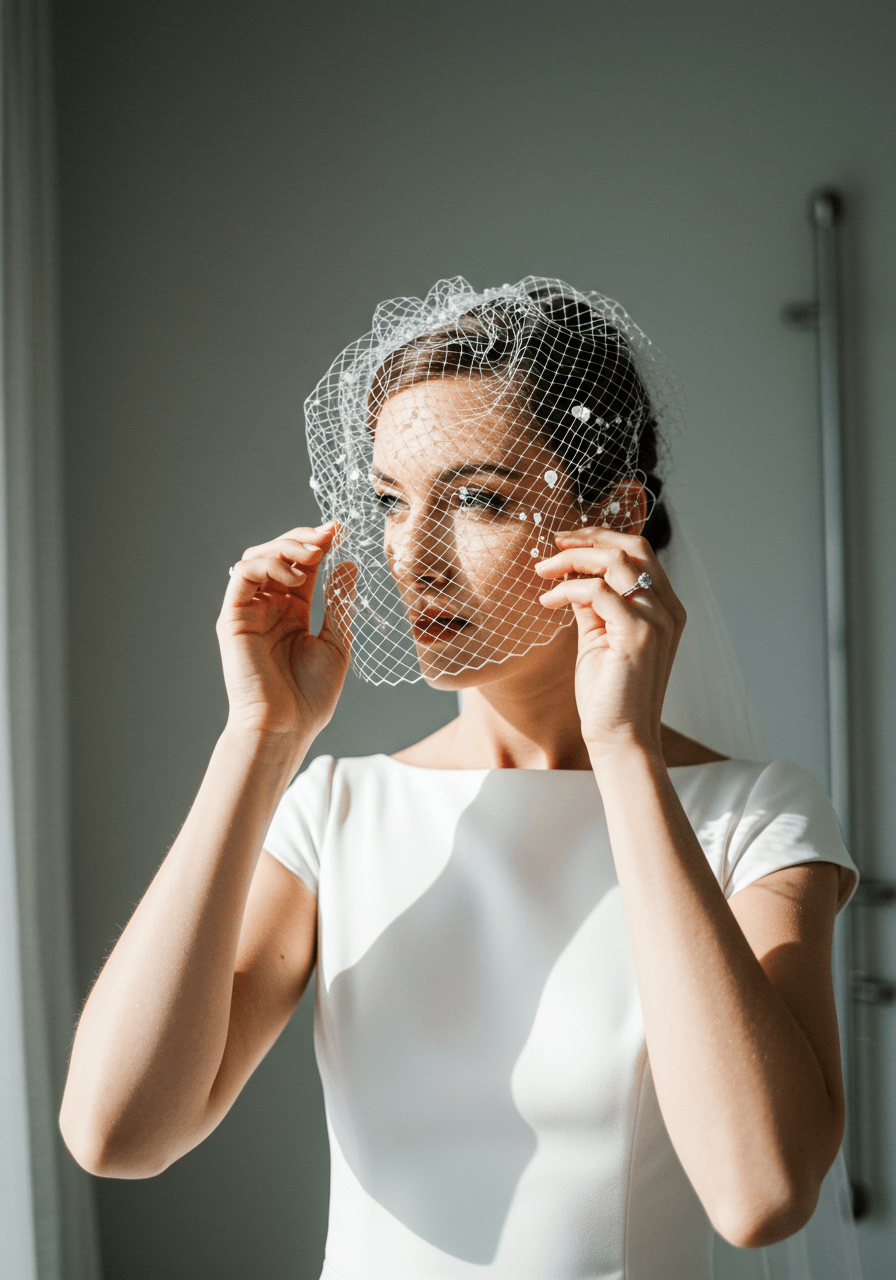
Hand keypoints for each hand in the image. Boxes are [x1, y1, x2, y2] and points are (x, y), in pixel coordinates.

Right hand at [216, 523, 355, 743]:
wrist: (285, 727)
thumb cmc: (310, 695)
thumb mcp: (336, 642)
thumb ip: (338, 603)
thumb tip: (348, 563)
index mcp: (293, 611)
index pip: (302, 565)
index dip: (319, 544)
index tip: (340, 530)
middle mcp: (269, 607)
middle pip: (278, 554)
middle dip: (302, 539)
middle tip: (327, 536)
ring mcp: (249, 611)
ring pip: (257, 557)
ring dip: (285, 546)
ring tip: (313, 553)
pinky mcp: (233, 617)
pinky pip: (242, 575)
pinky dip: (267, 563)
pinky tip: (294, 574)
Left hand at [535, 528, 684, 757]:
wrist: (620, 738)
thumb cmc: (608, 694)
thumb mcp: (599, 638)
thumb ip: (594, 606)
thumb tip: (574, 576)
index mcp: (664, 607)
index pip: (639, 552)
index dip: (600, 538)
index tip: (565, 542)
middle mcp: (667, 609)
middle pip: (633, 546)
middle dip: (589, 537)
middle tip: (554, 543)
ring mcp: (656, 620)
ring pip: (616, 561)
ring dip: (573, 559)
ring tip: (543, 570)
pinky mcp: (638, 635)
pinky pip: (597, 591)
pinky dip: (568, 589)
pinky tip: (548, 601)